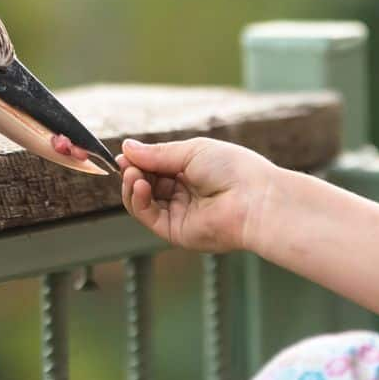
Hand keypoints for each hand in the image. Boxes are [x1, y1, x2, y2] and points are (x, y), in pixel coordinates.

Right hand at [117, 137, 274, 253]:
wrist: (255, 199)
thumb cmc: (232, 169)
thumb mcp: (191, 151)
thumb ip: (157, 153)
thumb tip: (126, 148)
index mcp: (191, 171)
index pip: (156, 167)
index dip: (139, 161)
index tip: (123, 154)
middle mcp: (184, 193)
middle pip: (147, 183)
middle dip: (133, 172)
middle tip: (125, 164)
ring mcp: (180, 213)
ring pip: (143, 201)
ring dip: (132, 186)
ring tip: (133, 174)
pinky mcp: (177, 231)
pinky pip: (149, 217)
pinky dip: (138, 201)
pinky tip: (139, 186)